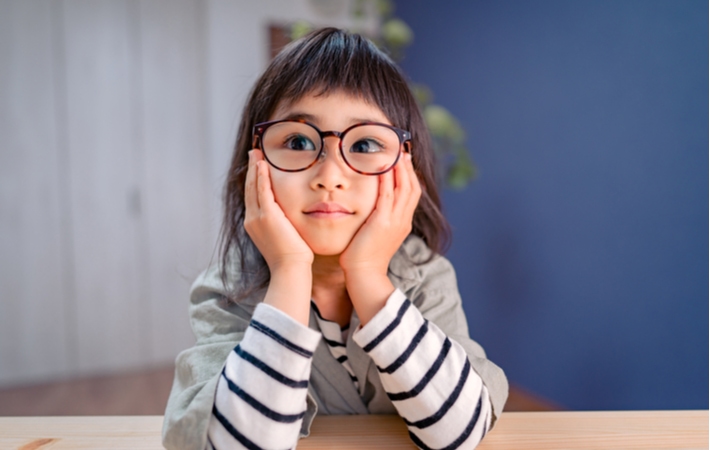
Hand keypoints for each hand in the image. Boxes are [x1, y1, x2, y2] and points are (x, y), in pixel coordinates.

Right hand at [244, 150, 313, 270]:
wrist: (290, 269)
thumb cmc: (293, 257)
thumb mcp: (285, 236)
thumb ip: (283, 223)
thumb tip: (289, 217)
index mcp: (254, 224)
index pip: (252, 196)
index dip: (253, 179)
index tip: (256, 165)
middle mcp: (252, 219)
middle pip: (249, 188)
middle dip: (251, 169)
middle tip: (253, 152)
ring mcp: (257, 218)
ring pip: (253, 187)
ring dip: (254, 168)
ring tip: (256, 153)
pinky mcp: (267, 216)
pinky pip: (262, 191)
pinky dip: (261, 176)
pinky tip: (263, 164)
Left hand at [340, 152, 421, 323]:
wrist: (364, 275)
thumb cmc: (364, 257)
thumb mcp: (375, 235)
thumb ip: (377, 220)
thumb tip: (371, 209)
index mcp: (402, 223)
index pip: (412, 194)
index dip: (410, 176)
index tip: (404, 160)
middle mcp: (403, 220)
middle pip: (413, 187)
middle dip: (409, 167)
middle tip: (404, 150)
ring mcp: (395, 221)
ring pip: (404, 188)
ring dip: (401, 169)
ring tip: (397, 153)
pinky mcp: (383, 223)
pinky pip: (388, 196)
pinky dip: (388, 180)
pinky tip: (383, 168)